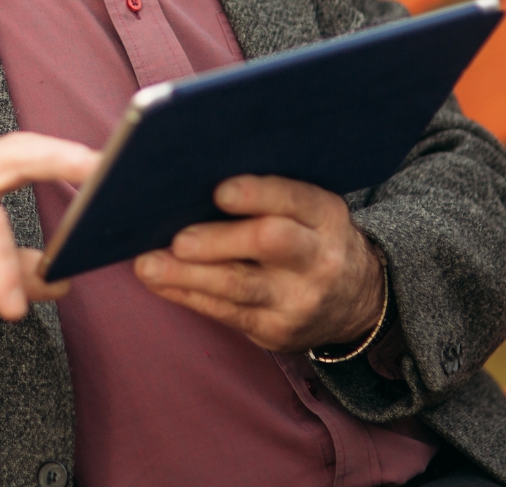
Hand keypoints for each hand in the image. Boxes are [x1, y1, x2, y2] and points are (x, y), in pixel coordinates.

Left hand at [133, 175, 383, 351]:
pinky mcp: (276, 331)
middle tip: (178, 239)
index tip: (220, 191)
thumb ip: (269, 193)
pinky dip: (188, 294)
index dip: (257, 194)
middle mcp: (317, 257)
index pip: (294, 199)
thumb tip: (196, 173)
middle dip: (219, 241)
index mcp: (325, 214)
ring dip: (187, 275)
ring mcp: (298, 299)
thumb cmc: (311, 235)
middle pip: (269, 244)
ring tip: (149, 265)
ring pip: (238, 287)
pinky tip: (161, 281)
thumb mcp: (309, 208)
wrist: (356, 299)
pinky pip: (225, 312)